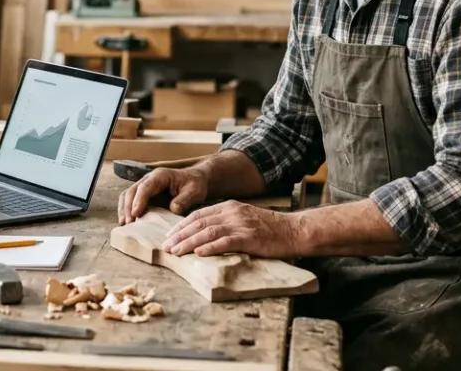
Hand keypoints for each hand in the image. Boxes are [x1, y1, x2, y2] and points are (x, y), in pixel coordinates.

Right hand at [117, 167, 208, 224]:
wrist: (194, 180)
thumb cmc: (194, 184)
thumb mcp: (194, 191)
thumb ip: (184, 200)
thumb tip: (172, 209)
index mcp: (160, 176)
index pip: (145, 187)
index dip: (139, 200)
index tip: (135, 214)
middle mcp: (149, 179)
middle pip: (132, 191)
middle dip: (128, 207)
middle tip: (128, 223)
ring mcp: (144, 186)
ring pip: (127, 195)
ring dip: (124, 209)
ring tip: (124, 224)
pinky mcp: (144, 194)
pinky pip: (130, 200)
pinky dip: (126, 210)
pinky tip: (127, 222)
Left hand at [161, 200, 303, 258]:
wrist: (294, 230)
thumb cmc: (270, 229)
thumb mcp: (244, 219)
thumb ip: (226, 223)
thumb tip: (205, 235)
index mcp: (229, 207)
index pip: (198, 215)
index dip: (181, 225)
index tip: (169, 236)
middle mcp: (232, 213)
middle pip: (199, 223)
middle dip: (179, 235)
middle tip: (166, 246)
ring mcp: (240, 225)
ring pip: (207, 232)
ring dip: (189, 243)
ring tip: (176, 252)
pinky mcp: (249, 238)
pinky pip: (225, 242)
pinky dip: (210, 247)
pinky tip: (198, 253)